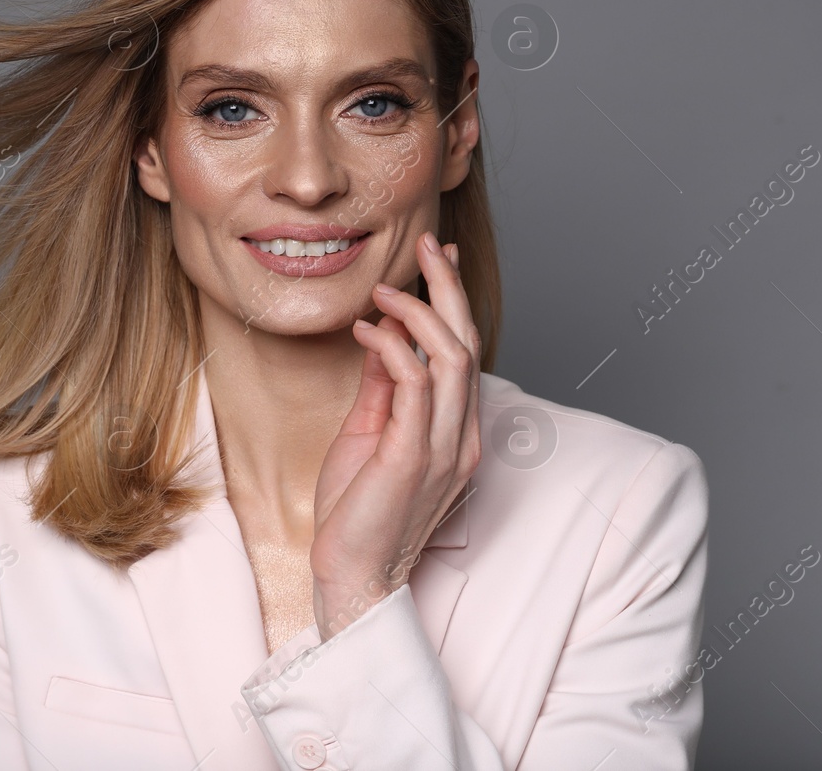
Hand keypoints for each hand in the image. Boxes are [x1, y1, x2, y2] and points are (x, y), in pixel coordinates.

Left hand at [310, 231, 482, 640]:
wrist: (352, 577)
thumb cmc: (356, 514)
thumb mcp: (368, 435)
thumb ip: (381, 387)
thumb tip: (382, 335)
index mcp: (457, 432)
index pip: (467, 351)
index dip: (456, 301)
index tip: (440, 258)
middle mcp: (462, 437)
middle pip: (469, 343)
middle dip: (450, 287)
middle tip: (430, 243)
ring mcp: (444, 448)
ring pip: (454, 358)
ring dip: (421, 312)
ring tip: (388, 287)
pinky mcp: (415, 458)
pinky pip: (417, 386)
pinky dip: (395, 349)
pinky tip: (368, 330)